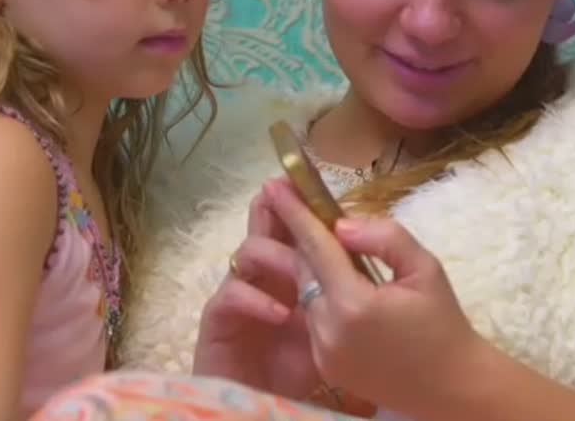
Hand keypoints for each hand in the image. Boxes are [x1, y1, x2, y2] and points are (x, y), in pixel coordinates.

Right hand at [192, 188, 321, 400]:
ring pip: (246, 254)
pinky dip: (256, 300)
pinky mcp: (219, 321)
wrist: (265, 408)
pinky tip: (283, 313)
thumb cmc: (301, 368)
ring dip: (275, 255)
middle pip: (263, 227)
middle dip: (274, 207)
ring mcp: (239, 295)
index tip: (312, 176)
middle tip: (284, 191)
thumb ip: (341, 290)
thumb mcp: (333, 328)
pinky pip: (231, 297)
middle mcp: (264, 277)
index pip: (296, 229)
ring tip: (302, 271)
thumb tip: (354, 249)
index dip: (304, 203)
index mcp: (292, 273)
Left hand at [261, 177, 486, 416]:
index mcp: (354, 303)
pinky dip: (322, 299)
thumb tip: (342, 224)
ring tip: (335, 252)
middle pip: (305, 271)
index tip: (274, 184)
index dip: (294, 213)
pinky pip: (313, 320)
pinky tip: (345, 291)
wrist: (451, 387)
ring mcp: (323, 352)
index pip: (316, 247)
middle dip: (305, 240)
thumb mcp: (425, 267)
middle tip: (305, 208)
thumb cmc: (444, 322)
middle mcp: (329, 330)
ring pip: (306, 295)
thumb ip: (384, 238)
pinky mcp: (324, 368)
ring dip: (315, 270)